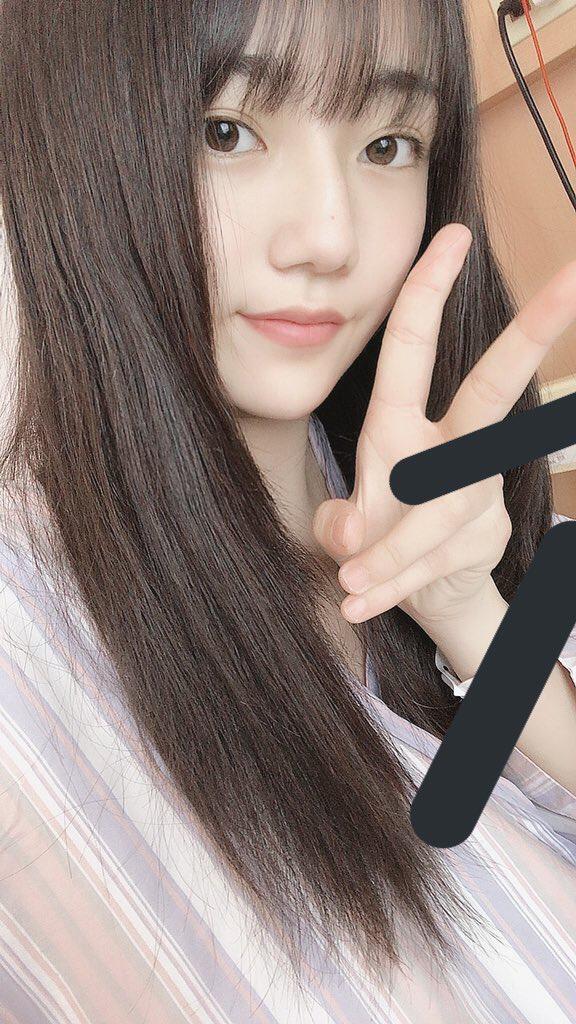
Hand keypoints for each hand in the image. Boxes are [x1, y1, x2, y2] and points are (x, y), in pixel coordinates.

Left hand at [312, 223, 575, 632]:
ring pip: (436, 510)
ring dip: (389, 549)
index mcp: (401, 424)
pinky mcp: (480, 539)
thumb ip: (340, 522)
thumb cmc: (381, 533)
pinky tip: (358, 604)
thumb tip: (349, 533)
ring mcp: (472, 492)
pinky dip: (390, 586)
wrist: (427, 592)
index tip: (452, 234)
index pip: (413, 347)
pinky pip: (429, 563)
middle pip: (494, 388)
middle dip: (532, 333)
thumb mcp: (347, 519)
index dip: (428, 289)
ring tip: (348, 578)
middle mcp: (448, 448)